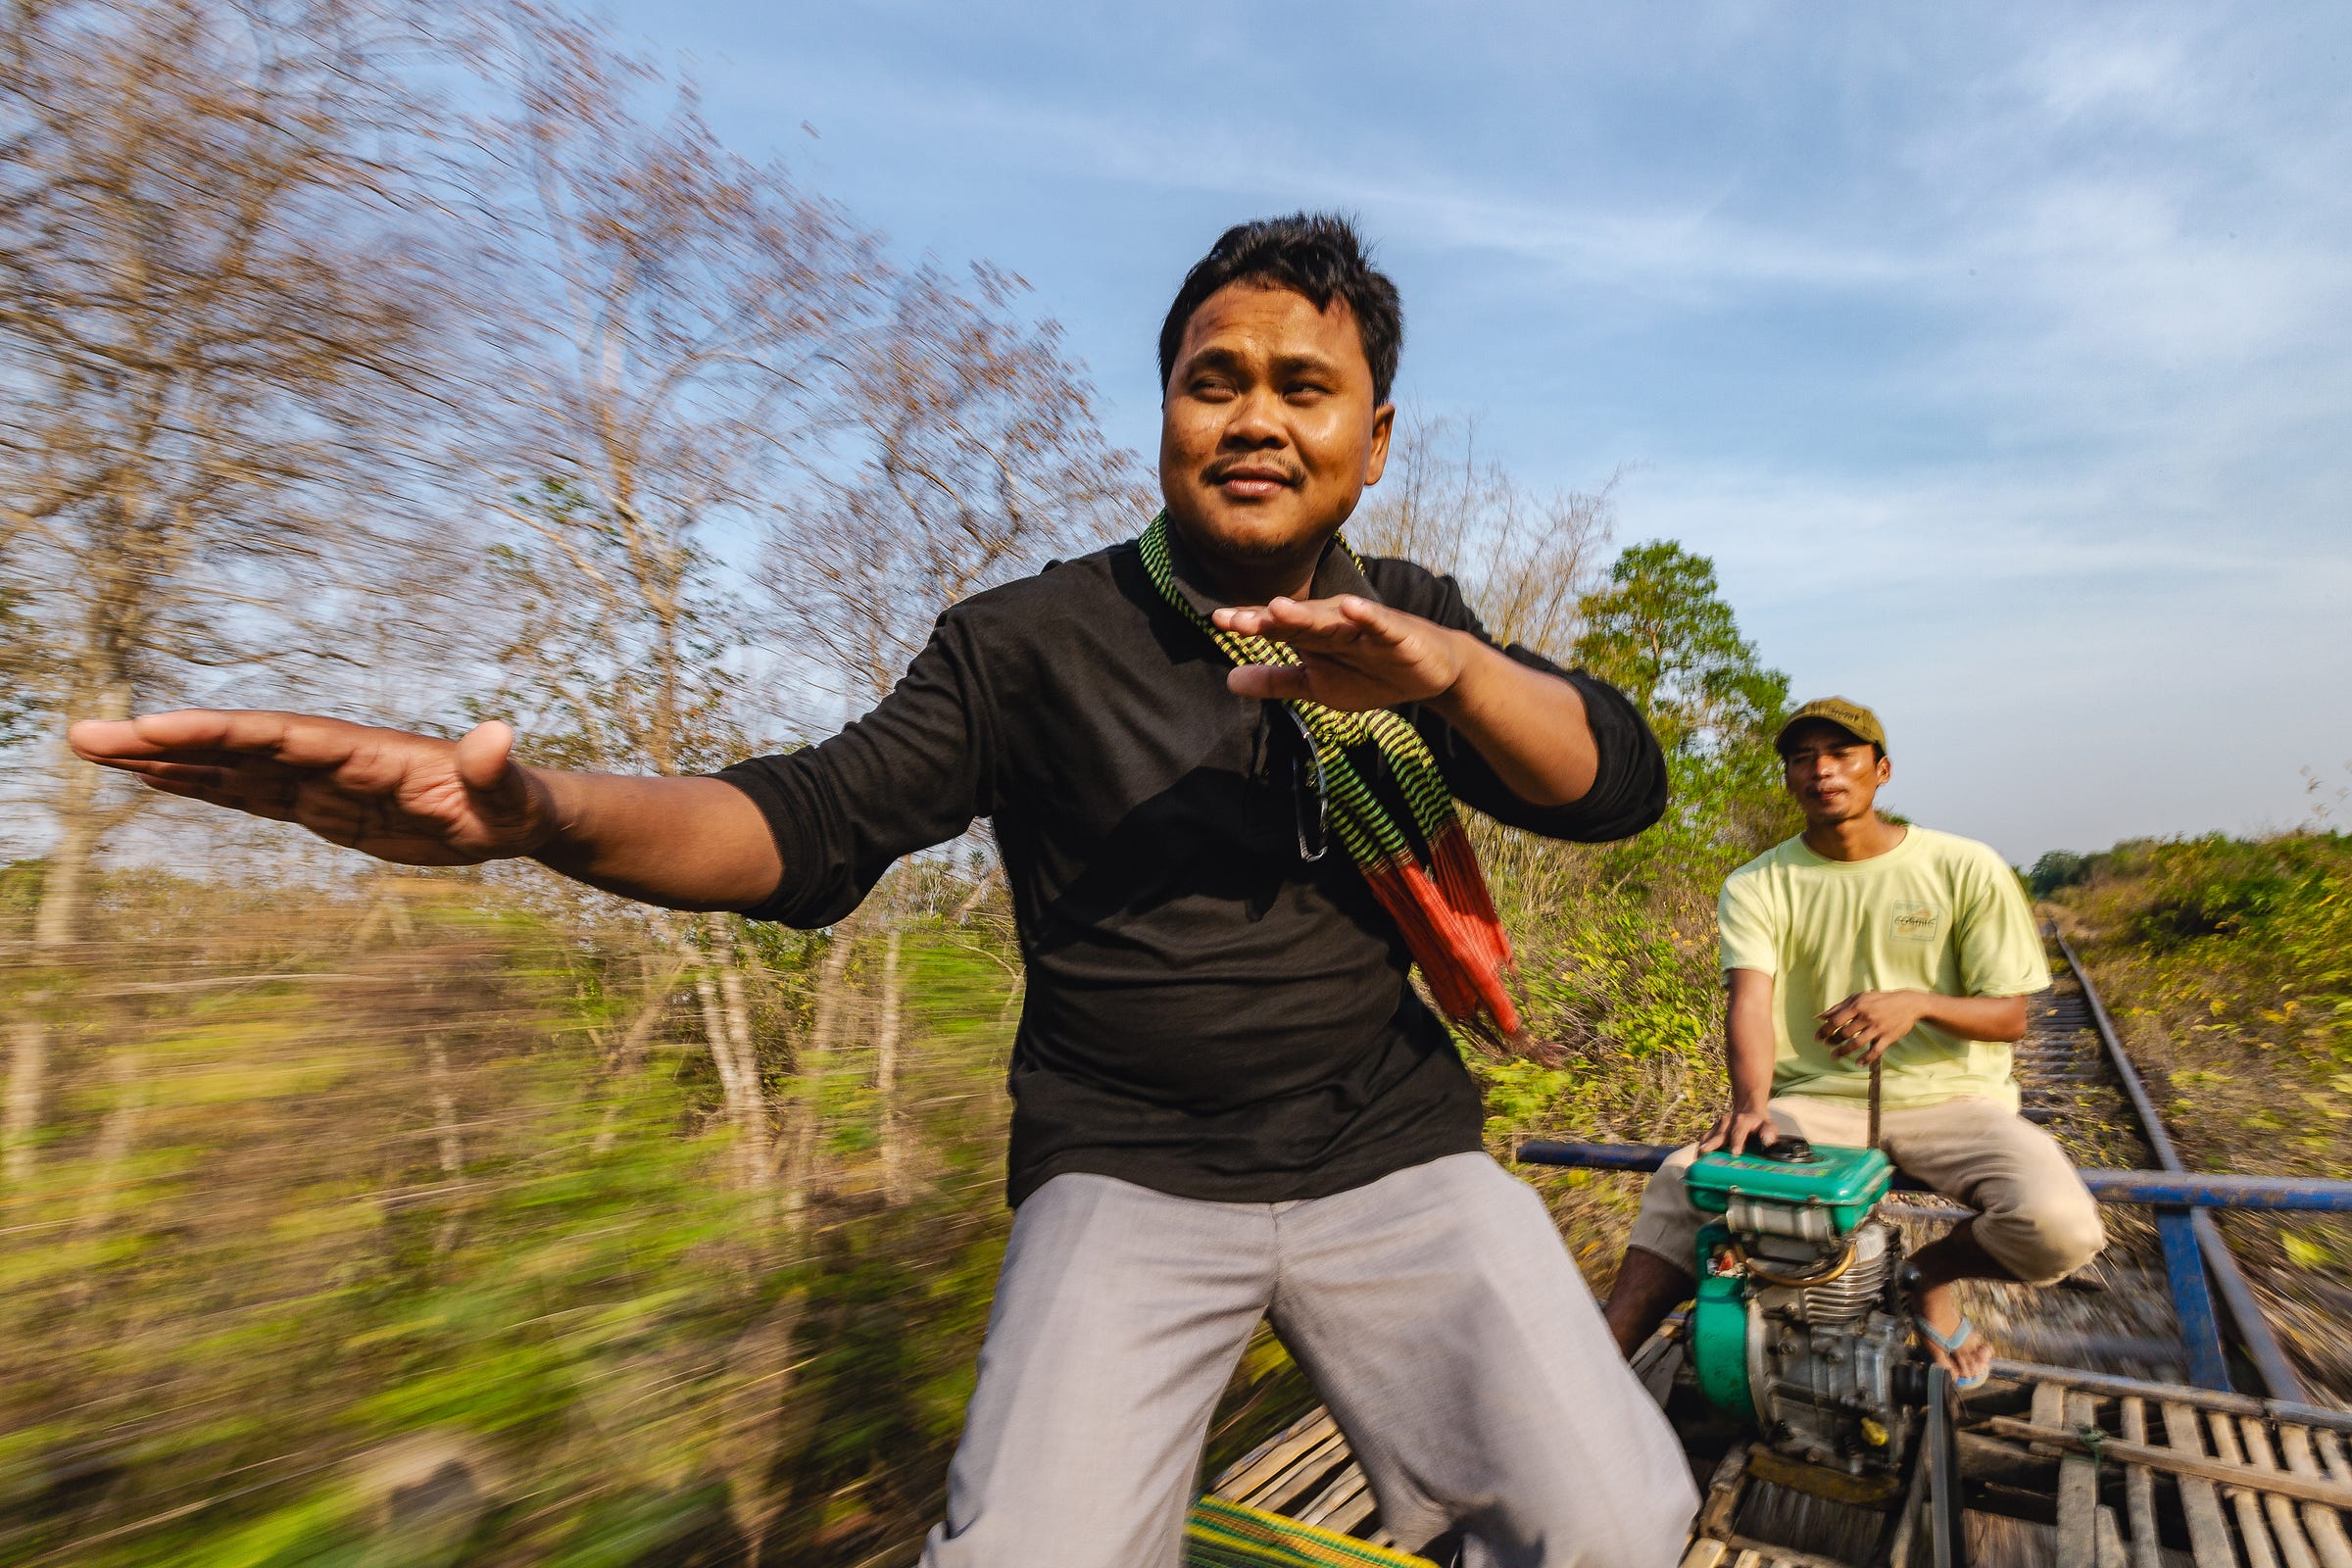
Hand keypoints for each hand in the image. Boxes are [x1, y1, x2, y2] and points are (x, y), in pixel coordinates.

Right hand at [67, 709, 559, 865]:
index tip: (158, 731)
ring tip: (95, 752)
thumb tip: (498, 736)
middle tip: (85, 736)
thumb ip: (496, 770)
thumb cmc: (516, 804)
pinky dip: (201, 787)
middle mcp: (334, 760)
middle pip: (237, 746)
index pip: (281, 738)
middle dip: (164, 743)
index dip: (220, 734)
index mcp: (369, 754)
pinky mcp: (322, 808)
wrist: (517, 813)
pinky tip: (154, 782)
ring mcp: (322, 783)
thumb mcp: (512, 795)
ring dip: (166, 763)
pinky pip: (250, 795)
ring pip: (231, 770)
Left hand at [1213, 595, 1468, 711]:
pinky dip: (1367, 616)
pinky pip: (1380, 624)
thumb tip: (1228, 680)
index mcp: (1315, 636)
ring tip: (1277, 608)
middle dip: (1267, 620)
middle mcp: (1335, 624)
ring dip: (1306, 614)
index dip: (1250, 624)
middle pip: (1297, 623)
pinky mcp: (1396, 634)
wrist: (1431, 673)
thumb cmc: (1370, 674)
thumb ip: (1277, 681)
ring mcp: (1365, 627)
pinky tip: (1351, 607)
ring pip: (1332, 621)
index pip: (1277, 629)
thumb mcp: (1318, 685)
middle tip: (1236, 619)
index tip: (1218, 620)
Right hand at [1697, 1104, 1779, 1155]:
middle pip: (1719, 1135)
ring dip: (1703, 1148)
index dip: (1736, 1141)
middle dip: (1712, 1145)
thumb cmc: (1759, 1124)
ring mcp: (1717, 1126)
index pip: (1739, 1131)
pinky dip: (1700, 1150)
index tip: (1735, 1152)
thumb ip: (1769, 1132)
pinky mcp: (1711, 1131)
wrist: (1747, 1110)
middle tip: (1706, 1154)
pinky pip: (1704, 1140)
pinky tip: (1698, 1161)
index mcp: (1743, 1121)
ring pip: (1708, 1137)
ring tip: (1699, 1161)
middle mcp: (1727, 1122)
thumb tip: (1767, 1141)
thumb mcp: (1768, 1126)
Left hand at [1816, 989, 1928, 1063]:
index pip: (1836, 1020)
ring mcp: (1878, 1028)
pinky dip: (1866, 1059)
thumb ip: (1838, 1007)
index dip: (1825, 1030)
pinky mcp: (1889, 1037)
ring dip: (1844, 1052)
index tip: (1817, 1038)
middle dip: (1833, 1041)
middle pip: (1845, 1033)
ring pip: (1857, 1043)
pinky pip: (1875, 1051)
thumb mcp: (1859, 998)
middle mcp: (1867, 1017)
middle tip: (1827, 1045)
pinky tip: (1857, 1063)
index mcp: (1858, 1005)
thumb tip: (1819, 1017)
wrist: (1908, 1004)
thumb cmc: (1879, 1000)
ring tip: (1835, 1056)